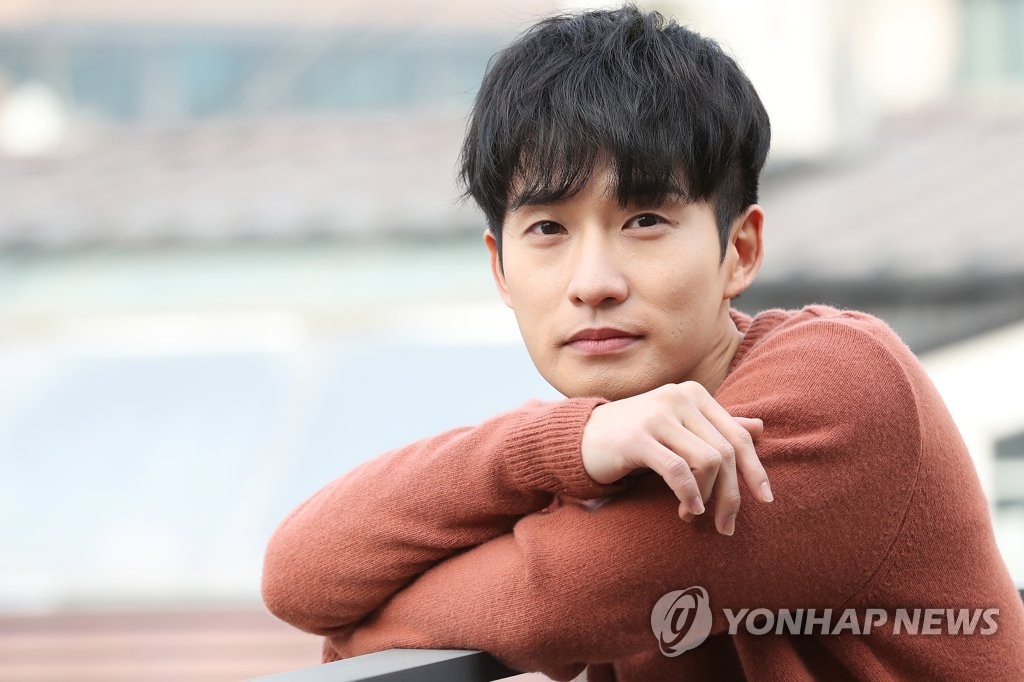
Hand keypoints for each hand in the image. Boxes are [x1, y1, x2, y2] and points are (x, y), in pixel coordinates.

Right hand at [581, 381, 771, 534]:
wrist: (581, 437)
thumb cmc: (635, 436)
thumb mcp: (678, 428)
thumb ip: (715, 426)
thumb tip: (760, 426)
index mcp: (694, 394)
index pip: (738, 435)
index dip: (756, 470)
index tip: (766, 500)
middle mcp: (679, 398)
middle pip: (726, 452)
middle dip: (732, 494)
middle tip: (727, 525)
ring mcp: (658, 415)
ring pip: (708, 461)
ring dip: (708, 497)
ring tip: (694, 515)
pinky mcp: (638, 437)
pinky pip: (678, 470)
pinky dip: (689, 494)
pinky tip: (689, 510)